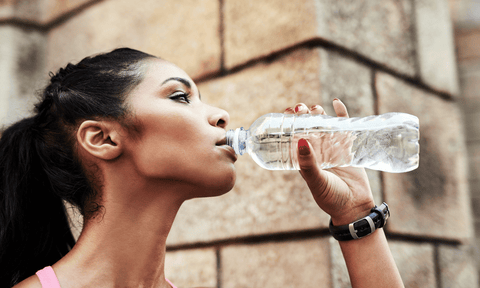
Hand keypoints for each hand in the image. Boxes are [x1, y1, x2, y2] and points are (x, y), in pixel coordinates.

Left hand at [284, 100, 374, 225]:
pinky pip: (344, 126)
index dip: (289, 123)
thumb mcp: (316, 180)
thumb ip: (308, 164)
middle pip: (307, 126)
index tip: (286, 112)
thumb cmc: (331, 198)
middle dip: (303, 115)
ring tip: (316, 108)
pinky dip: (340, 113)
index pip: (293, 136)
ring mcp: (332, 147)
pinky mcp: (348, 146)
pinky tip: (335, 102)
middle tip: (301, 108)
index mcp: (304, 159)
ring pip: (323, 124)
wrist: (354, 207)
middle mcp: (316, 151)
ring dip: (318, 113)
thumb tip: (299, 141)